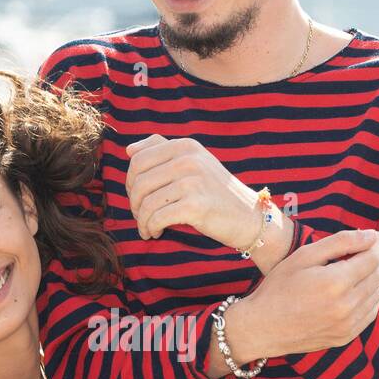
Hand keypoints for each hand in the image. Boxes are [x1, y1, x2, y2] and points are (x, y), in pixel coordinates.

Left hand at [126, 134, 276, 253]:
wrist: (249, 217)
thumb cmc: (216, 193)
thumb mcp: (194, 163)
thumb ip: (163, 151)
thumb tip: (129, 150)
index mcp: (185, 146)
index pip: (138, 160)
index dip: (130, 183)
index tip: (138, 198)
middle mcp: (188, 159)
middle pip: (139, 182)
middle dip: (134, 204)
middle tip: (142, 216)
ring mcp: (193, 182)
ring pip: (146, 202)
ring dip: (141, 220)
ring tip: (148, 228)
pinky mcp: (195, 206)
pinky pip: (157, 218)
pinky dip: (151, 228)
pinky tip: (156, 232)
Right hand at [241, 229, 378, 355]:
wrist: (262, 327)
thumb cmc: (278, 287)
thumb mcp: (304, 256)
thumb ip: (340, 242)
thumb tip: (371, 236)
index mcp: (335, 282)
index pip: (372, 258)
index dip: (377, 244)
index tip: (375, 236)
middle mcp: (346, 306)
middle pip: (378, 276)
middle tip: (375, 247)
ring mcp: (347, 325)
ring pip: (377, 295)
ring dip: (375, 278)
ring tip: (364, 267)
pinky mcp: (345, 337)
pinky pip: (370, 313)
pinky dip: (370, 298)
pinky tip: (358, 290)